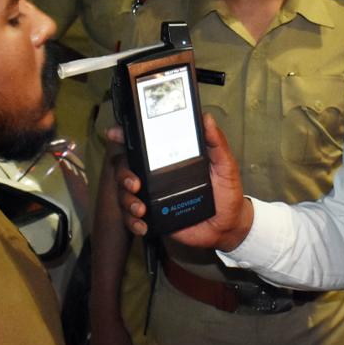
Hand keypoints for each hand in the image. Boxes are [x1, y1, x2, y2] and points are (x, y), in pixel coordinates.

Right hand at [115, 113, 252, 251]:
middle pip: (126, 168)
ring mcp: (153, 195)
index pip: (143, 144)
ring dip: (126, 200)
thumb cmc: (226, 192)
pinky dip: (132, 222)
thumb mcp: (225, 164)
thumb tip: (207, 118)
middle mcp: (157, 175)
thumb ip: (216, 143)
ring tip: (140, 209)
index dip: (125, 136)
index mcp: (171, 158)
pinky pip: (132, 218)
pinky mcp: (154, 216)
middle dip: (123, 174)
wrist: (228, 226)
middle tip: (134, 184)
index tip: (114, 133)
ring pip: (124, 193)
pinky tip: (142, 225)